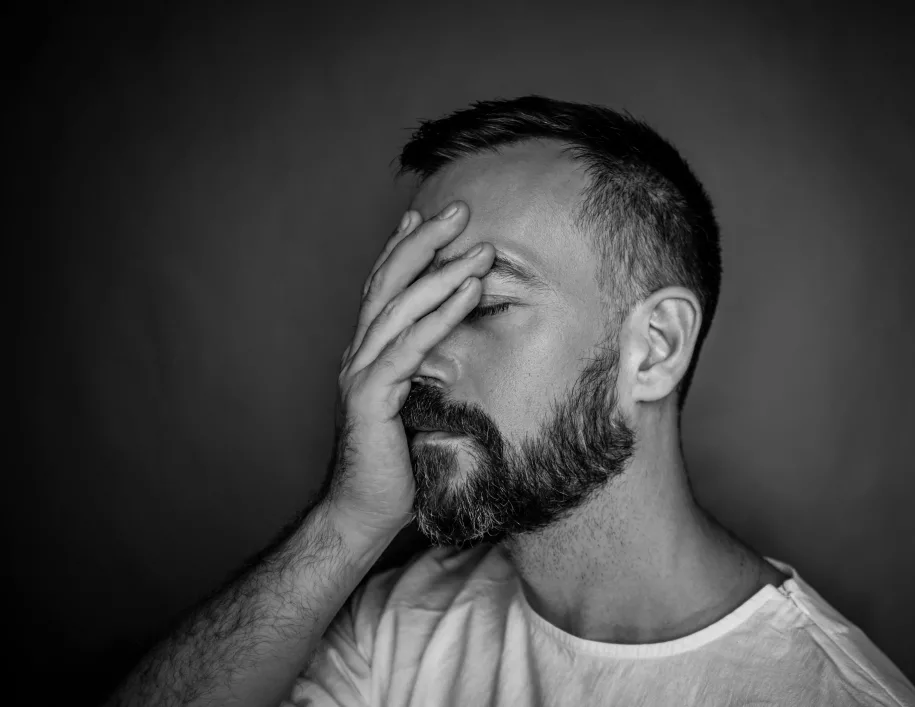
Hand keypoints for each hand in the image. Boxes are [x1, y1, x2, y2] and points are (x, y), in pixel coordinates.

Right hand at [324, 201, 493, 538]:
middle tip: (459, 208)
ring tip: (480, 247)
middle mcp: (358, 354)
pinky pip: (411, 346)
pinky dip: (441, 315)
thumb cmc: (397, 463)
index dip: (403, 250)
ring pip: (401, 307)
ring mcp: (361, 372)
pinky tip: (468, 292)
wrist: (365, 512)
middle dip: (425, 242)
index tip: (425, 217)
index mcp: (367, 353)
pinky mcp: (372, 396)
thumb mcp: (416, 405)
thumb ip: (425, 373)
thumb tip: (458, 353)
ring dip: (442, 272)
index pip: (384, 289)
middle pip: (389, 283)